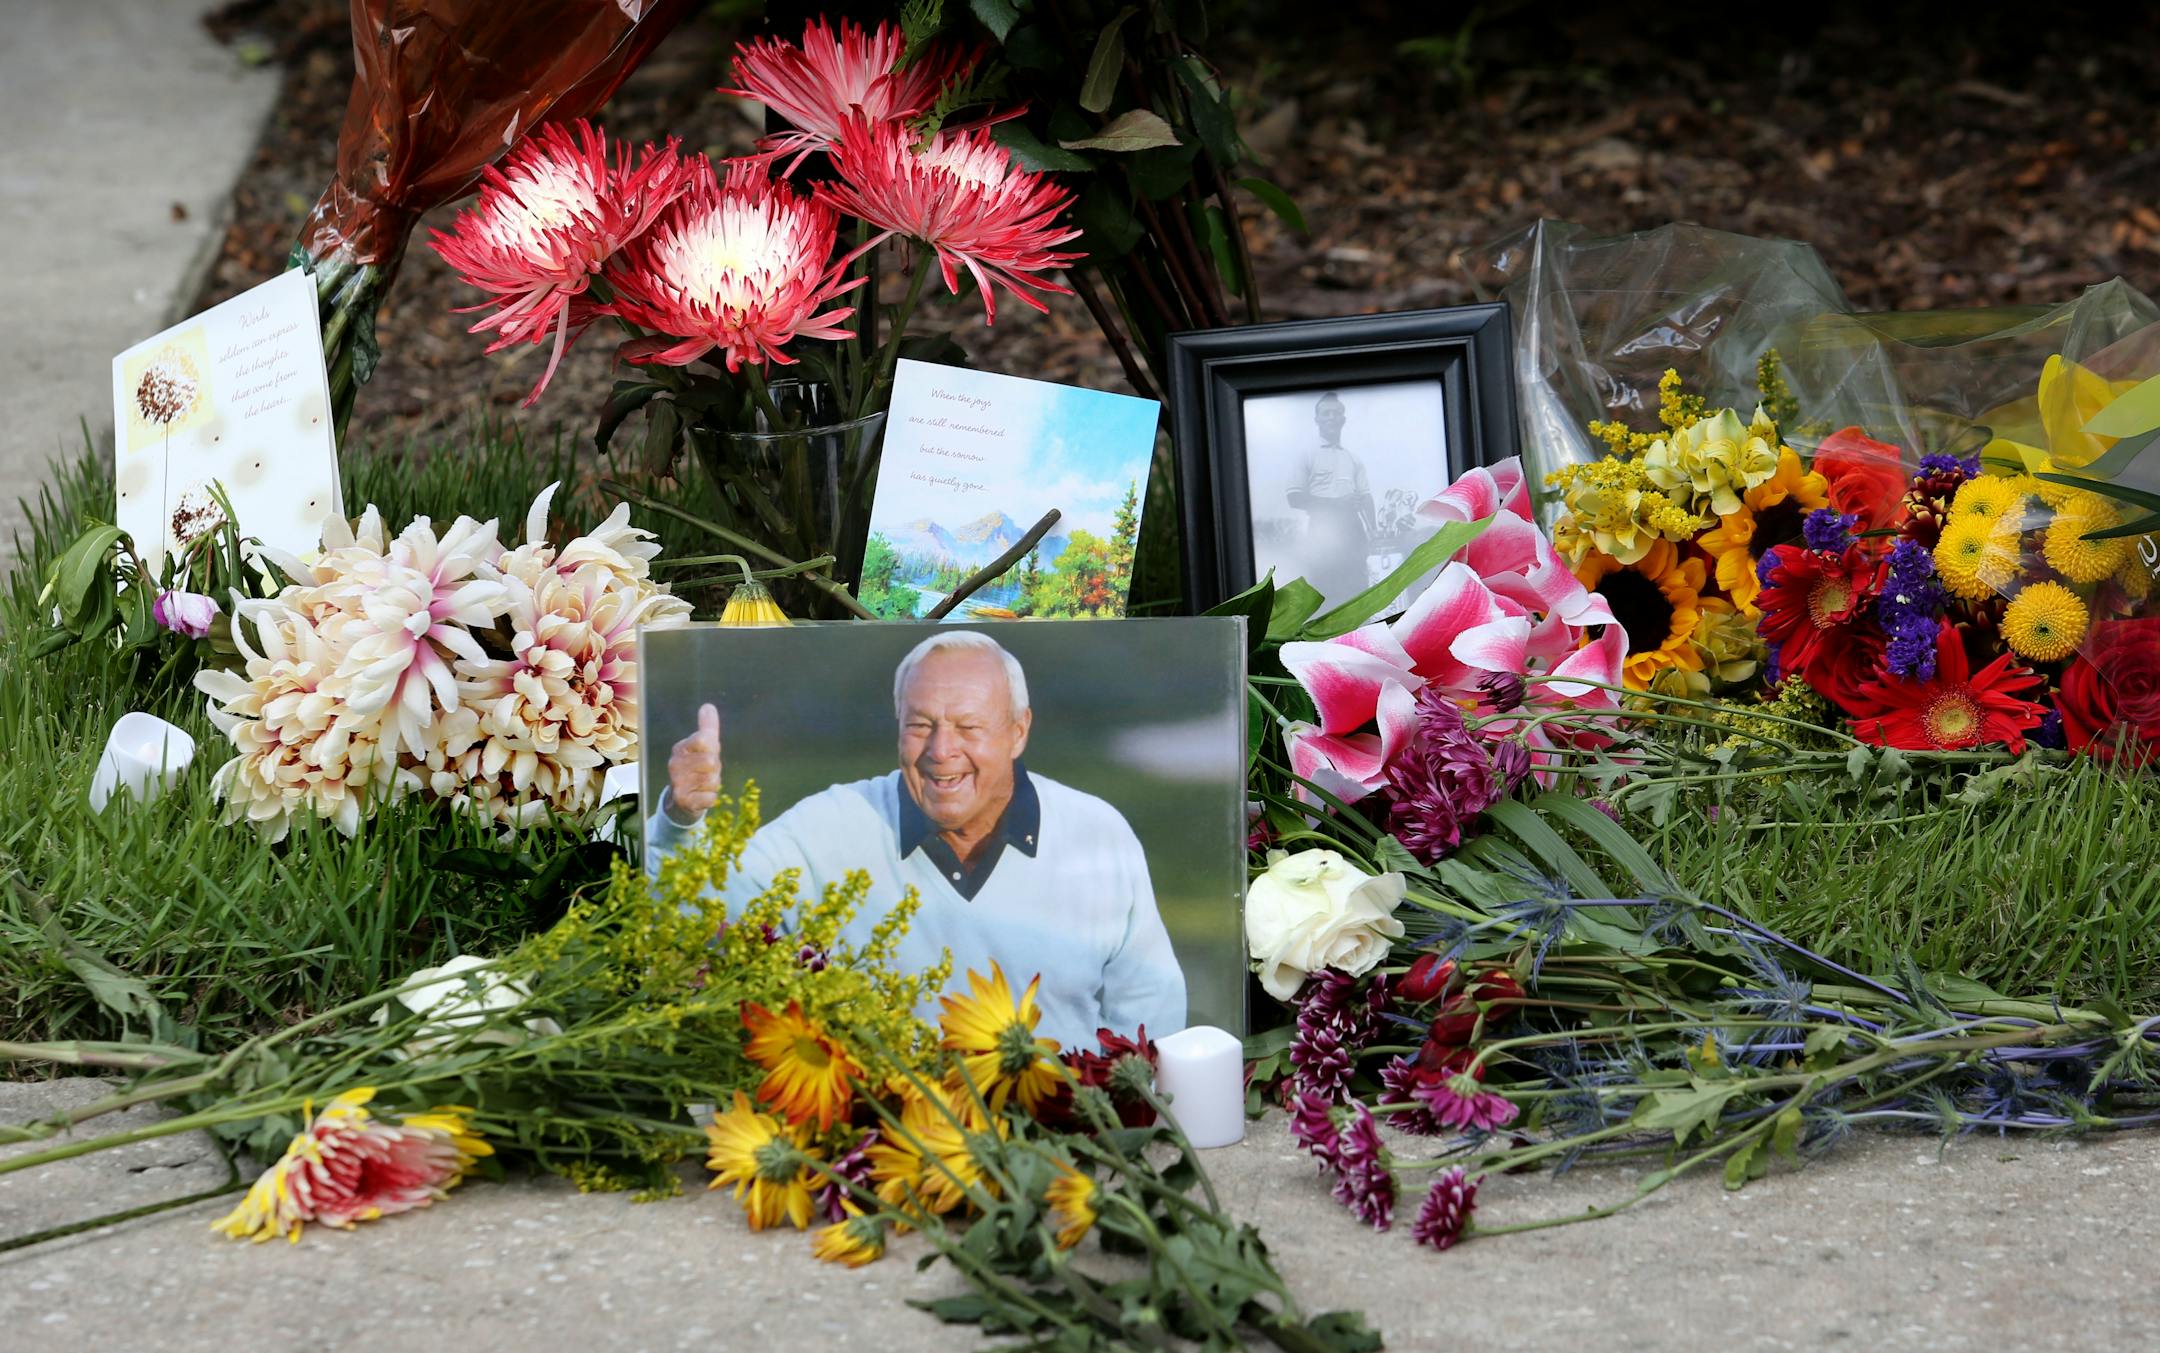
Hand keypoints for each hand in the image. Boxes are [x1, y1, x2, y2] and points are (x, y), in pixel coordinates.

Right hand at [666, 703, 721, 822]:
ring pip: (713, 779)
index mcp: (680, 748)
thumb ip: (707, 727)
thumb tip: (708, 706)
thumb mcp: (702, 747)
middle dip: (715, 768)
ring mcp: (678, 783)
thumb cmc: (696, 768)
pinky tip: (701, 796)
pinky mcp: (684, 801)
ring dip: (713, 784)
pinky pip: (711, 797)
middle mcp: (675, 764)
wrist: (682, 801)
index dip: (713, 748)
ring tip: (702, 784)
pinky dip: (711, 797)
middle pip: (712, 761)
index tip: (706, 753)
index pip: (704, 739)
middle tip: (706, 772)